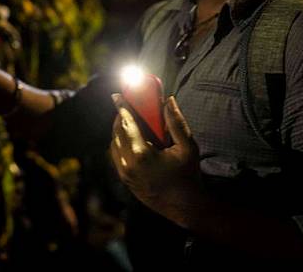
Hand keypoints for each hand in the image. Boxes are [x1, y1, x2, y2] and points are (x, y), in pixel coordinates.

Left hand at [109, 95, 201, 226]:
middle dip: (120, 117)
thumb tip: (168, 100)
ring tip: (129, 121)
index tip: (116, 95)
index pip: (126, 123)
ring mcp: (124, 173)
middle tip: (127, 106)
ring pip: (114, 144)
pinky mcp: (125, 180)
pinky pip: (116, 156)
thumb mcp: (188, 147)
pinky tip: (129, 139)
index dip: (121, 106)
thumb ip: (177, 122)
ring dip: (119, 131)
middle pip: (117, 132)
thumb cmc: (188, 176)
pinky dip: (119, 144)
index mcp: (141, 154)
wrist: (185, 208)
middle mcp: (128, 164)